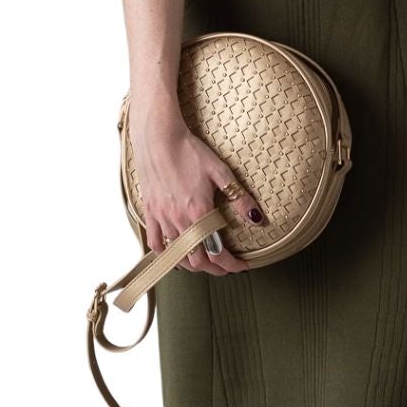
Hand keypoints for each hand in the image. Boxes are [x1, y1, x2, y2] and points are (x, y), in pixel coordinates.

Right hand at [131, 112, 263, 275]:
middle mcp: (179, 219)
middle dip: (214, 268)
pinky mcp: (149, 212)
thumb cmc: (189, 151)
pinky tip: (175, 253)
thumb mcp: (220, 172)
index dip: (231, 265)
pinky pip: (155, 243)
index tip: (241, 266)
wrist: (159, 137)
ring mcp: (162, 217)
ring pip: (176, 255)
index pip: (217, 251)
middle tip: (226, 266)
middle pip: (197, 260)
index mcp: (199, 211)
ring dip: (193, 263)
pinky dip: (166, 253)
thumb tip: (257, 218)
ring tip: (205, 262)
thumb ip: (239, 199)